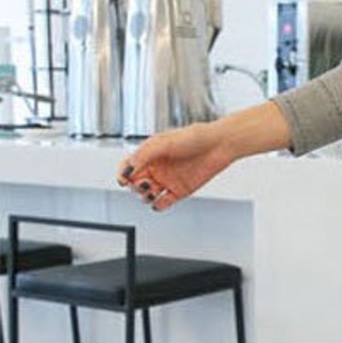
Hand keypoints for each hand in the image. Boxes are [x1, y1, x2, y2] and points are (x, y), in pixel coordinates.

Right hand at [117, 122, 234, 211]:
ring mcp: (168, 180)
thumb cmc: (195, 137)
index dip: (123, 173)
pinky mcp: (180, 190)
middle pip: (136, 182)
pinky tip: (158, 203)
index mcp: (150, 153)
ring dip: (145, 196)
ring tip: (152, 191)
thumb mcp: (164, 142)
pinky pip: (164, 202)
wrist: (218, 145)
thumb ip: (145, 155)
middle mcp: (157, 167)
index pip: (128, 166)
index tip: (123, 180)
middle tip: (144, 183)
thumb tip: (130, 167)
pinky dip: (158, 205)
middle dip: (135, 185)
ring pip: (148, 194)